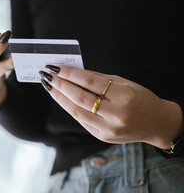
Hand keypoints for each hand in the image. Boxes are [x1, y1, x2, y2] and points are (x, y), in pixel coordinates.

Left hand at [39, 65, 182, 148]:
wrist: (156, 124)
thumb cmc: (140, 98)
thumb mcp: (124, 83)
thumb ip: (98, 79)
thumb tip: (73, 71)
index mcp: (124, 97)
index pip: (90, 82)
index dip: (70, 74)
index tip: (56, 67)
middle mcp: (115, 115)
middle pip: (79, 98)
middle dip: (60, 85)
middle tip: (47, 76)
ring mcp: (107, 128)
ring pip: (76, 111)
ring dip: (59, 97)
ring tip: (49, 86)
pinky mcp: (101, 136)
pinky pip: (80, 119)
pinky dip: (69, 107)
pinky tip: (61, 97)